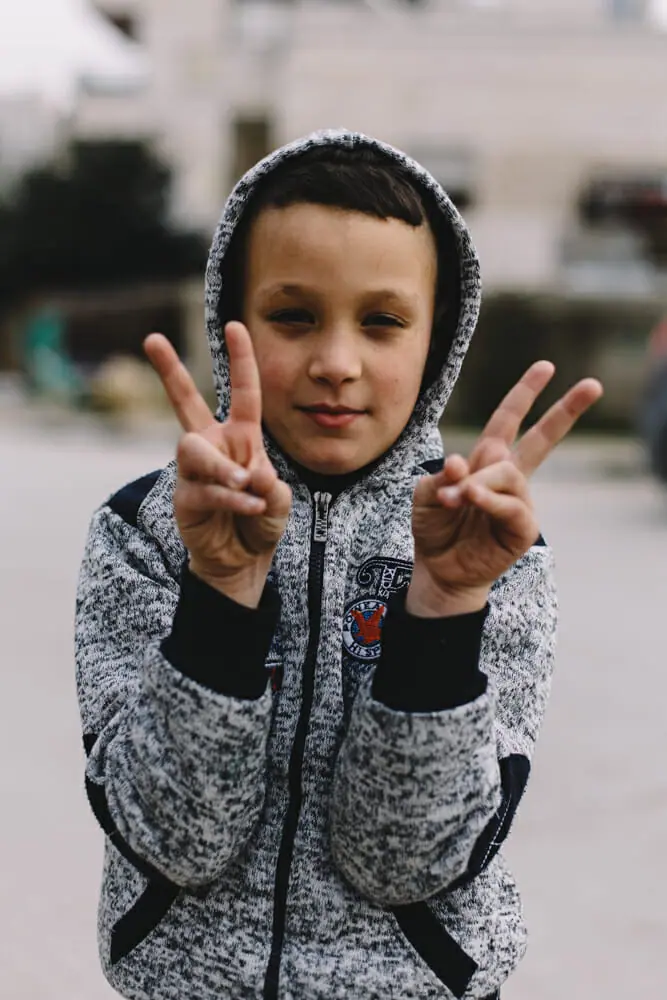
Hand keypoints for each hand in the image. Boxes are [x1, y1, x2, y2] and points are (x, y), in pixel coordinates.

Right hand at [144, 322, 291, 606]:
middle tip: (152, 338)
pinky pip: (204, 489)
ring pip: (194, 451)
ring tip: (245, 483)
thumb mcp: (278, 501)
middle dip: (170, 370)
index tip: (236, 325)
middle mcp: (212, 446)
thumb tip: (252, 473)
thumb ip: (270, 485)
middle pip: (185, 402)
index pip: (243, 393)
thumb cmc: (259, 521)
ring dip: (223, 467)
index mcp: (240, 438)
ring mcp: (194, 471)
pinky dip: (231, 498)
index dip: (241, 360)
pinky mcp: (184, 497)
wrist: (241, 561)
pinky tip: (249, 506)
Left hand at [408, 362, 602, 616]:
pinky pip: (512, 506)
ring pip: (509, 473)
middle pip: (542, 438)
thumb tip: (459, 463)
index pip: (508, 420)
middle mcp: (508, 476)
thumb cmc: (435, 527)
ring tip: (453, 498)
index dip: (525, 393)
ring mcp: (519, 502)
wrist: (438, 569)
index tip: (546, 367)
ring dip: (478, 482)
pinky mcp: (522, 528)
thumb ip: (439, 475)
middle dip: (567, 410)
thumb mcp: (425, 494)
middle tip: (594, 385)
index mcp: (487, 460)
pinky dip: (490, 500)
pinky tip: (473, 499)